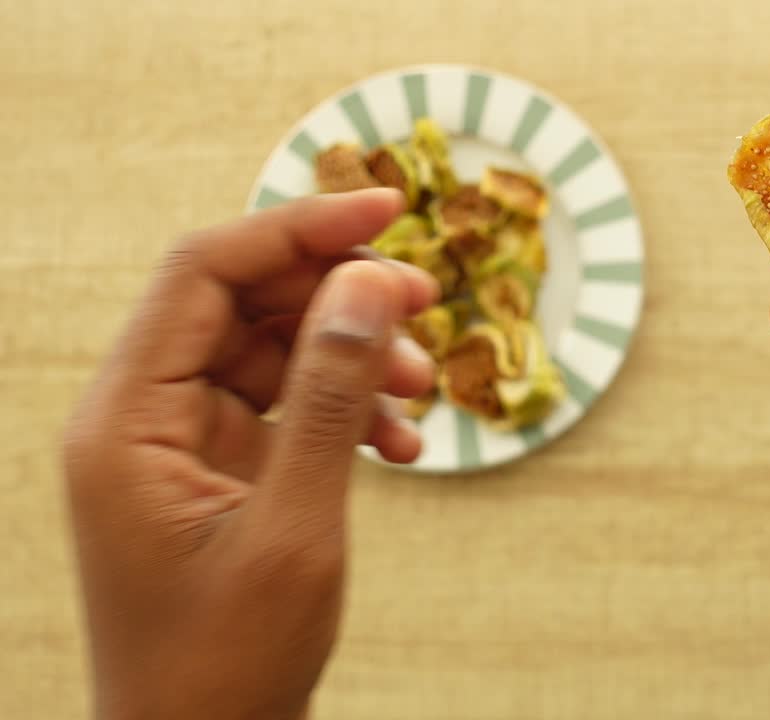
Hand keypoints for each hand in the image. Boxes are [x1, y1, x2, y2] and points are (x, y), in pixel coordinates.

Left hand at [63, 189, 437, 718]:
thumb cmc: (227, 663)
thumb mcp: (294, 525)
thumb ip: (329, 396)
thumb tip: (369, 284)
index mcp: (125, 419)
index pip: (204, 271)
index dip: (297, 227)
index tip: (388, 212)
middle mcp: (138, 419)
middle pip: (238, 301)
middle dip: (336, 294)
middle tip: (426, 302)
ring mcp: (174, 446)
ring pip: (267, 351)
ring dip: (351, 357)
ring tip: (423, 390)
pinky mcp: (212, 473)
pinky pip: (281, 407)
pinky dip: (343, 411)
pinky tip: (401, 444)